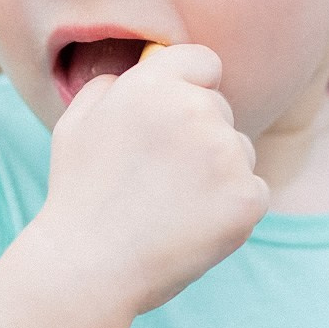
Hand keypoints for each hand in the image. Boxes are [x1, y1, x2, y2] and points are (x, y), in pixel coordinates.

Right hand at [34, 43, 268, 322]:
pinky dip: (230, 209)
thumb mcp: (76, 123)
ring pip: (239, 150)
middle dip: (199, 135)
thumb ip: (111, 86)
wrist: (90, 266)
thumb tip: (137, 73)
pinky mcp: (247, 197)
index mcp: (154, 85)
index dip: (190, 86)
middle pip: (220, 109)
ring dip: (217, 171)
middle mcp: (195, 110)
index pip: (203, 61)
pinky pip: (252, 191)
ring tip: (171, 204)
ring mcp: (226, 154)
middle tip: (159, 176)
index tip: (175, 116)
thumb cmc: (79, 194)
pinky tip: (191, 225)